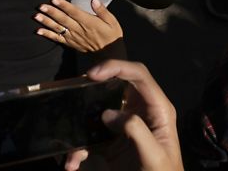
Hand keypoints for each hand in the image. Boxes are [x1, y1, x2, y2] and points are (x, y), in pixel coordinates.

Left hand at [35, 0, 122, 52]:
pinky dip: (47, 35)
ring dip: (46, 22)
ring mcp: (74, 37)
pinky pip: (57, 39)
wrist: (110, 55)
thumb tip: (94, 0)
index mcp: (89, 22)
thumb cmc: (112, 36)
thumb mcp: (112, 22)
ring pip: (58, 28)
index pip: (75, 12)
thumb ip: (102, 10)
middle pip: (63, 19)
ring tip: (36, 16)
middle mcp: (80, 30)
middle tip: (41, 6)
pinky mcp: (70, 43)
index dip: (64, 6)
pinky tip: (38, 31)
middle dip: (51, 12)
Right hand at [63, 61, 182, 170]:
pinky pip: (89, 134)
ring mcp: (123, 123)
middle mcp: (140, 110)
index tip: (92, 75)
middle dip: (92, 88)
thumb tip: (107, 113)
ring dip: (80, 121)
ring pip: (97, 107)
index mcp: (157, 109)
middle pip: (114, 84)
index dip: (116, 67)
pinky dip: (78, 148)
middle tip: (73, 93)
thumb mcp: (154, 155)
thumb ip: (136, 130)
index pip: (138, 75)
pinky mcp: (110, 138)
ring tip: (70, 136)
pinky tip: (72, 164)